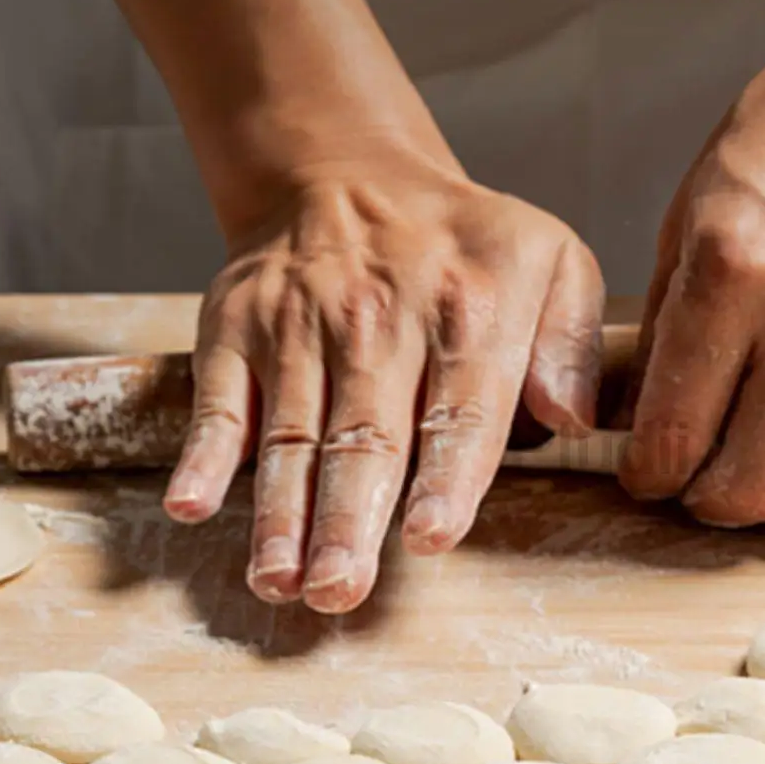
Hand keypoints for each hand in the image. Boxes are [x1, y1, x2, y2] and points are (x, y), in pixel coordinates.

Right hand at [163, 148, 603, 611]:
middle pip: (365, 434)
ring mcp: (301, 325)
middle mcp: (380, 318)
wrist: (345, 172)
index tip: (430, 537)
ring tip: (281, 581)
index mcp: (471, 308)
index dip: (446, 476)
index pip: (460, 406)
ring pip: (293, 434)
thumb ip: (571, 342)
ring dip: (282, 514)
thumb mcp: (551, 259)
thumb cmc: (463, 245)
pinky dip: (203, 453)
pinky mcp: (237, 330)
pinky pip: (219, 399)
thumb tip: (570, 417)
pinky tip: (192, 504)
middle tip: (340, 591)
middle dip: (349, 520)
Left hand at [621, 0, 764, 530]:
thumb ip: (666, 329)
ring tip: (763, 475)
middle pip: (754, 488)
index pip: (676, 433)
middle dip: (708, 506)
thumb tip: (643, 427)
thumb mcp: (690, 215)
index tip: (644, 474)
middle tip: (698, 487)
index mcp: (733, 269)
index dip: (647, 476)